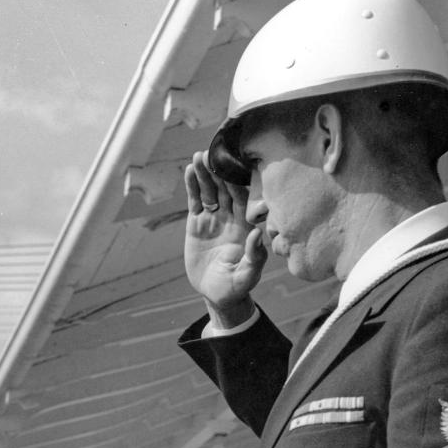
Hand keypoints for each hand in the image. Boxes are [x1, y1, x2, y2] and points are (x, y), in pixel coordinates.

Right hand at [184, 151, 266, 324]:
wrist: (218, 294)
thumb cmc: (237, 286)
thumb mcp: (247, 276)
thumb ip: (255, 257)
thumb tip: (257, 234)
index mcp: (246, 225)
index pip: (243, 198)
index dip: (237, 182)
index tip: (232, 166)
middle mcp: (231, 217)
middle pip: (225, 189)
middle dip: (219, 172)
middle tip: (212, 153)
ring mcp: (214, 219)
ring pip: (210, 191)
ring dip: (205, 174)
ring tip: (198, 157)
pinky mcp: (198, 224)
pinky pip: (195, 201)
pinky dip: (192, 186)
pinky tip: (190, 171)